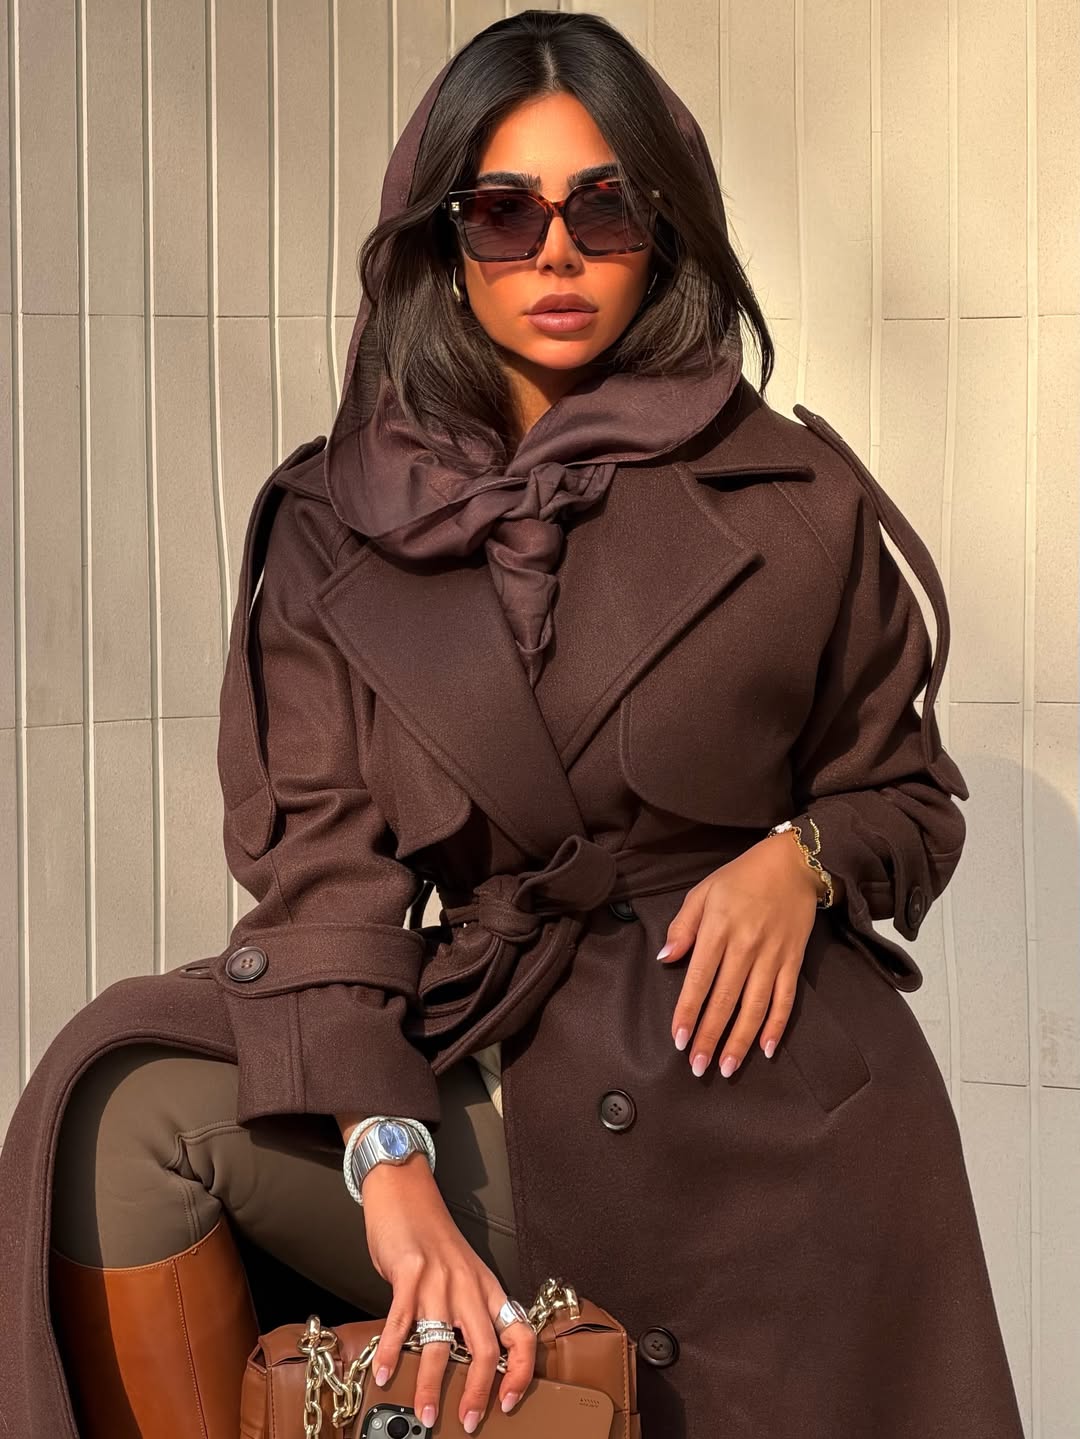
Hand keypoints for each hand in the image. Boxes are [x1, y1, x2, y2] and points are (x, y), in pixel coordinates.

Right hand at [359, 1155, 535, 1432]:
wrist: (406, 1191)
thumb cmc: (432, 1236)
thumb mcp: (462, 1271)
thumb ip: (466, 1310)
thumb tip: (463, 1360)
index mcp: (487, 1287)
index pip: (520, 1334)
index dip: (520, 1371)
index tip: (509, 1402)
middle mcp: (468, 1285)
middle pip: (485, 1349)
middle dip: (477, 1393)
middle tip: (466, 1422)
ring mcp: (438, 1279)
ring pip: (441, 1344)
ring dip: (430, 1385)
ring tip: (423, 1413)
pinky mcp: (408, 1272)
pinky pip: (400, 1321)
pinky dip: (390, 1352)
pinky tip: (382, 1373)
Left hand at [658, 831, 825, 1077]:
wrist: (793, 864)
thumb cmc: (740, 878)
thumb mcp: (703, 892)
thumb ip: (683, 926)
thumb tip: (666, 959)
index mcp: (718, 928)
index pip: (699, 979)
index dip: (687, 1012)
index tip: (678, 1040)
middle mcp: (746, 946)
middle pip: (725, 1000)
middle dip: (710, 1037)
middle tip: (698, 1067)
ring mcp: (772, 956)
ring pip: (755, 1006)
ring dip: (741, 1040)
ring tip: (728, 1068)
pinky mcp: (793, 961)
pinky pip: (786, 999)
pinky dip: (777, 1026)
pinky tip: (767, 1049)